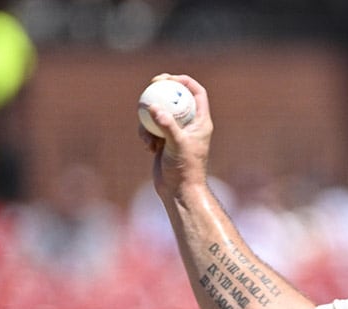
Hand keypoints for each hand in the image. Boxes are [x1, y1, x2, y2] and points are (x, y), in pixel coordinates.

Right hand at [139, 74, 212, 199]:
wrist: (178, 191)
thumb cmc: (184, 169)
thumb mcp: (176, 145)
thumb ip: (166, 125)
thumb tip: (153, 107)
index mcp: (201, 122)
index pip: (197, 93)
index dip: (184, 81)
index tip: (168, 78)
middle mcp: (190, 125)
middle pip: (176, 98)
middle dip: (162, 90)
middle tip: (150, 84)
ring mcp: (176, 132)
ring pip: (159, 113)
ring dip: (149, 120)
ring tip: (148, 136)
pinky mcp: (163, 141)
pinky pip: (150, 128)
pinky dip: (146, 135)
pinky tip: (148, 148)